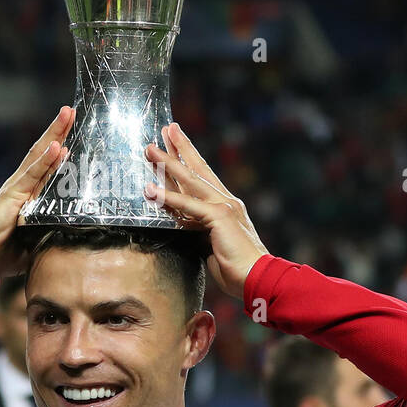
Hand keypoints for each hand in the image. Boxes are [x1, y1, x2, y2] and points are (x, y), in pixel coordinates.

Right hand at [0, 106, 74, 280]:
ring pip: (39, 156)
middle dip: (59, 130)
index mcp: (32, 191)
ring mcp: (17, 187)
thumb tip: (84, 227)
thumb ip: (57, 224)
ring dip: (54, 134)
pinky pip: (31, 175)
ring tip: (67, 116)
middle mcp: (24, 183)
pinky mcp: (12, 195)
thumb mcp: (41, 233)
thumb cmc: (12, 248)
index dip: (62, 144)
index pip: (50, 163)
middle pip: (45, 151)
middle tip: (72, 109)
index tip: (76, 127)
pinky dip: (45, 160)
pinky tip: (57, 147)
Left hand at [144, 123, 268, 298]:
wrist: (257, 278)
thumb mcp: (209, 242)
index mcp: (225, 206)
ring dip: (167, 163)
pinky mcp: (219, 217)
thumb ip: (195, 227)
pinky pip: (188, 205)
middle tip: (167, 128)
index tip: (175, 143)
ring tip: (149, 149)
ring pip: (190, 180)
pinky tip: (149, 189)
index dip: (187, 160)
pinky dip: (167, 197)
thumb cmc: (235, 268)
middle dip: (180, 147)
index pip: (202, 178)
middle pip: (198, 168)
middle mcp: (225, 201)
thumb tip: (177, 220)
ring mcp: (223, 206)